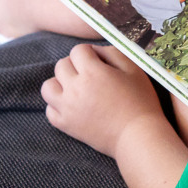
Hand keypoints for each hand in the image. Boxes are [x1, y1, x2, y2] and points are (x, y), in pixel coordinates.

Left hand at [41, 44, 166, 156]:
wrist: (137, 136)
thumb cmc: (140, 101)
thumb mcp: (133, 69)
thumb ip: (112, 53)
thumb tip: (95, 51)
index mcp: (92, 72)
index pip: (77, 51)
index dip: (89, 52)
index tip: (99, 61)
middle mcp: (75, 88)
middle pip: (60, 66)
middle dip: (74, 65)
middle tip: (89, 74)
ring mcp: (67, 108)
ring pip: (48, 87)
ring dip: (59, 83)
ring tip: (75, 88)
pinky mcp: (65, 125)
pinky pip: (49, 110)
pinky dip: (56, 105)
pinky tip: (71, 105)